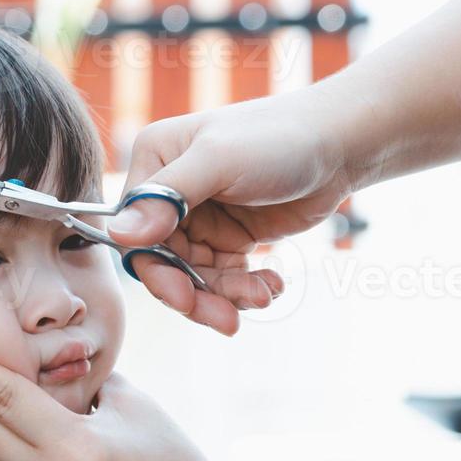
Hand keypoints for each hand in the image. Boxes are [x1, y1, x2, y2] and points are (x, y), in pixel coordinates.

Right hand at [111, 86, 357, 334]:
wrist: (342, 145)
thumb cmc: (279, 139)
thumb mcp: (220, 162)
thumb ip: (167, 197)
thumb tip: (118, 234)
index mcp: (155, 162)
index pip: (136, 232)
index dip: (158, 272)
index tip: (184, 299)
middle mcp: (171, 192)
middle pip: (167, 263)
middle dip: (198, 295)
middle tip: (229, 320)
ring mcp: (201, 217)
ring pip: (197, 277)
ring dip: (228, 295)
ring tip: (264, 297)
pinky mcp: (231, 237)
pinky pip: (224, 277)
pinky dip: (246, 288)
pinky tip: (273, 284)